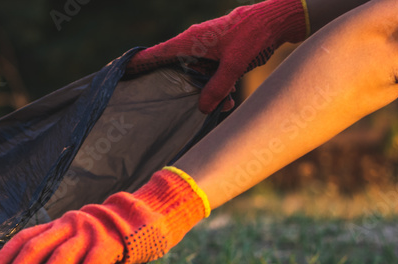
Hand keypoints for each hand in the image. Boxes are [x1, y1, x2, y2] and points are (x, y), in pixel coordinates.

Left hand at [0, 168, 209, 263]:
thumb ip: (57, 257)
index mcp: (58, 225)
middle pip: (35, 248)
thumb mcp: (77, 242)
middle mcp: (69, 225)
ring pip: (59, 259)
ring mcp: (90, 234)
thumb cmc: (106, 241)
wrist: (147, 219)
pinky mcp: (109, 246)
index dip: (4, 257)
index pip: (24, 238)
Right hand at [124, 0, 308, 113]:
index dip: (138, 64)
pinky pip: (211, 76)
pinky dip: (218, 89)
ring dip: (203, 92)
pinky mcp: (220, 56)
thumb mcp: (233, 65)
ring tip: (215, 106)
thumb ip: (216, 88)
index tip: (121, 74)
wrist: (277, 20)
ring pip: (195, 76)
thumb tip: (203, 109)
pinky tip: (229, 101)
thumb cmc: (252, 35)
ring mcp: (207, 51)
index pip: (156, 54)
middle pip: (173, 69)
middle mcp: (194, 45)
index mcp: (189, 41)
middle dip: (170, 87)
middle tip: (154, 102)